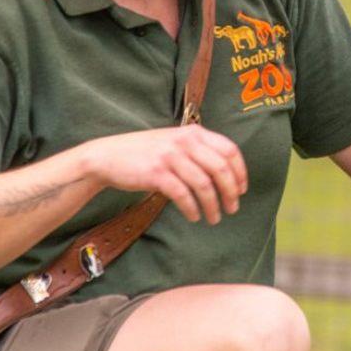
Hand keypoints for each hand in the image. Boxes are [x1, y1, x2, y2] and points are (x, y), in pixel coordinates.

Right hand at [81, 125, 247, 224]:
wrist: (108, 156)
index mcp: (194, 132)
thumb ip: (198, 150)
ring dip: (213, 205)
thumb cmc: (145, 152)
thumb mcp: (175, 142)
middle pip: (220, 169)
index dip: (240, 172)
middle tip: (232, 209)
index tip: (242, 190)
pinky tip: (195, 217)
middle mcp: (184, 141)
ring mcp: (170, 156)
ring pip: (204, 184)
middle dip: (231, 192)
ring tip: (214, 218)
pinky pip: (183, 195)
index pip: (230, 150)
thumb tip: (226, 174)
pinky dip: (192, 208)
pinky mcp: (156, 173)